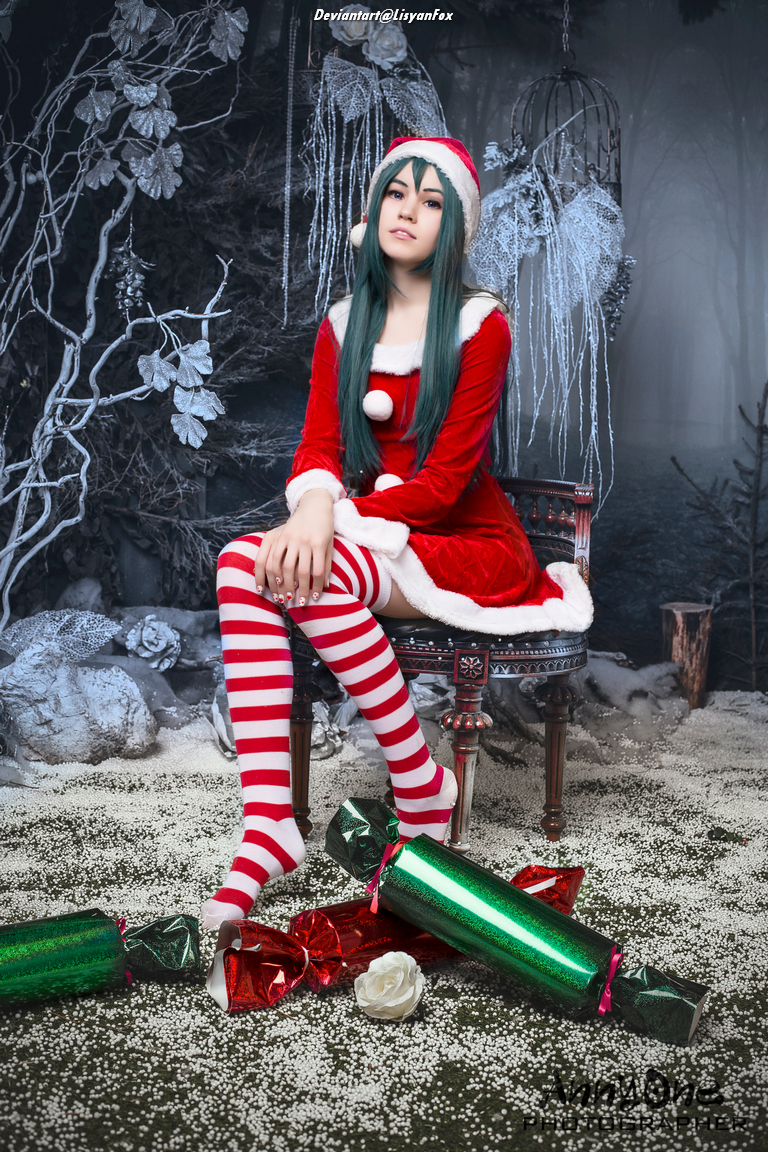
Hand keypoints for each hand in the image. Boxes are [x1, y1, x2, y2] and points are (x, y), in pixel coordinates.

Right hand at [254, 489, 334, 605]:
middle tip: (298, 603)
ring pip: (284, 566)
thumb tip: (324, 587)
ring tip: (285, 596)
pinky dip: (272, 570)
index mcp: (319, 543)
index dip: (315, 586)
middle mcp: (304, 541)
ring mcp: (291, 537)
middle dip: (299, 590)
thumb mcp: (330, 544)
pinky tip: (273, 581)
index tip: (314, 598)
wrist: (315, 505)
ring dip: (283, 584)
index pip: (318, 571)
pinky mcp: (280, 534)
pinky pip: (273, 556)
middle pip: (301, 571)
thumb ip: (327, 565)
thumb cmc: (325, 528)